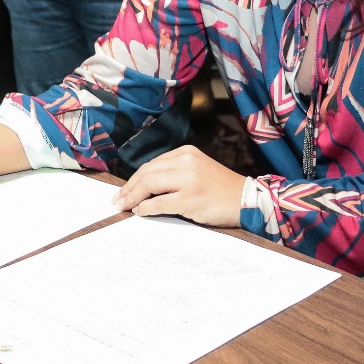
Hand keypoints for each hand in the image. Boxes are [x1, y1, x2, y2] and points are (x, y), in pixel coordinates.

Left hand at [113, 146, 246, 227]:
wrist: (246, 200)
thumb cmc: (220, 189)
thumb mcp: (197, 169)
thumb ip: (174, 172)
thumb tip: (144, 186)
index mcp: (187, 152)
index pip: (152, 164)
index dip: (134, 178)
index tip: (123, 189)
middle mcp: (187, 162)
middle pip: (147, 172)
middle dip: (129, 187)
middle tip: (117, 200)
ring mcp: (189, 180)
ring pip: (150, 184)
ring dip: (133, 197)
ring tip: (123, 206)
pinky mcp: (191, 198)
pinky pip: (160, 203)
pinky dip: (146, 207)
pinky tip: (140, 211)